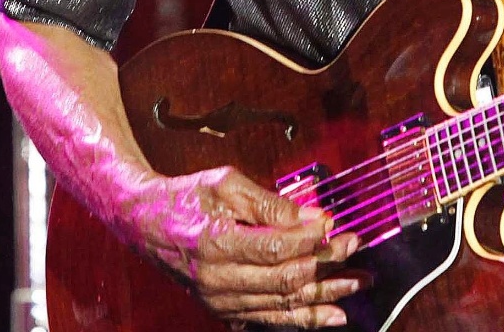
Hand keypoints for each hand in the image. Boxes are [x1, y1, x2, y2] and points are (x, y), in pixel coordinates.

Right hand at [121, 166, 364, 327]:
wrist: (145, 223)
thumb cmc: (187, 197)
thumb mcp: (226, 185)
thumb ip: (271, 204)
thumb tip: (314, 218)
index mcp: (216, 244)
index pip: (276, 248)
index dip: (311, 240)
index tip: (337, 227)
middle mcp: (218, 280)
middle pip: (284, 279)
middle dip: (327, 265)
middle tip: (356, 249)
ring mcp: (220, 300)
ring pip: (282, 305)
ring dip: (325, 296)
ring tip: (358, 285)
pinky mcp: (223, 310)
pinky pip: (270, 319)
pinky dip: (304, 319)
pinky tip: (332, 315)